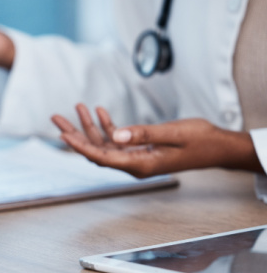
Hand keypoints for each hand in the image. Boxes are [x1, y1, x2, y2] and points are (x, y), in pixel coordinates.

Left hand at [51, 104, 262, 177]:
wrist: (218, 148)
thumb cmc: (200, 141)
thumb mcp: (172, 133)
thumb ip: (143, 133)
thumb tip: (115, 135)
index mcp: (139, 165)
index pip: (102, 157)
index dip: (80, 146)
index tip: (63, 135)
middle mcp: (133, 164)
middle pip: (95, 150)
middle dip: (75, 134)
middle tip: (55, 118)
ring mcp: (135, 157)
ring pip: (103, 144)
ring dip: (89, 126)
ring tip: (76, 107)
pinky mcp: (140, 149)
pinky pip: (117, 140)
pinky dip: (107, 125)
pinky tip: (99, 111)